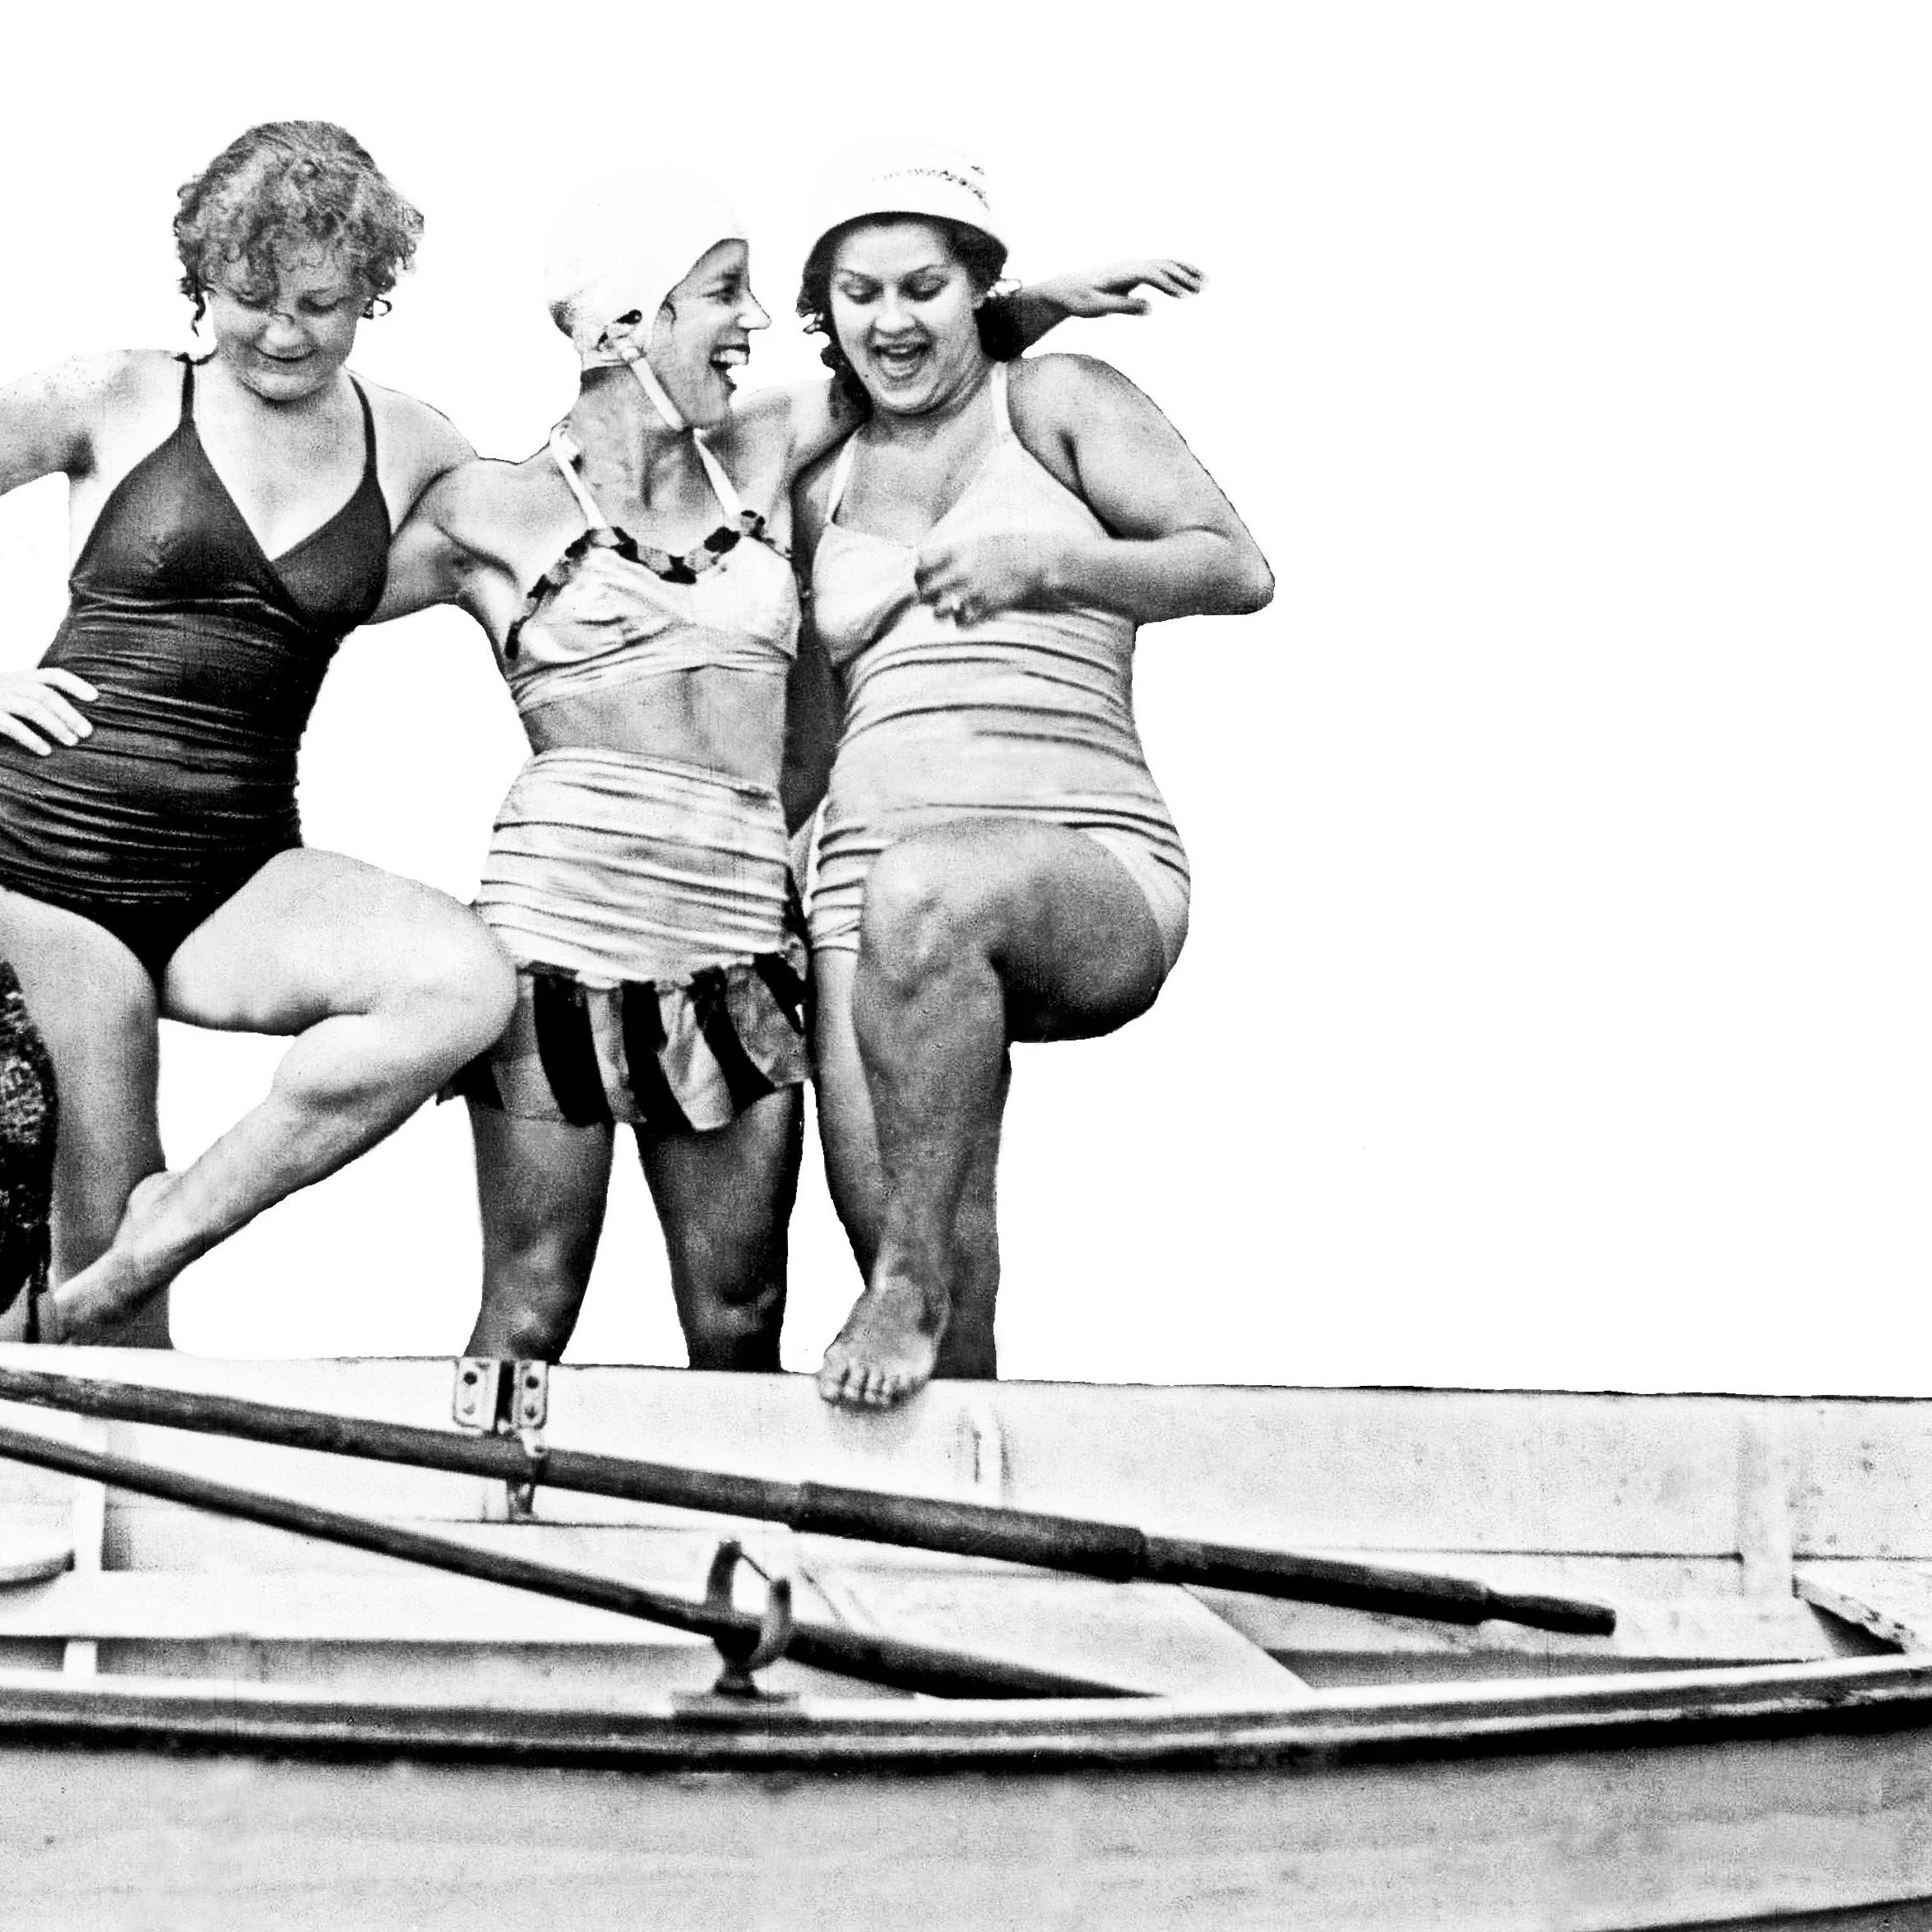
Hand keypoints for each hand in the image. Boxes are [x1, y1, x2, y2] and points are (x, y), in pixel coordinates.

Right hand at [0, 668, 96, 754]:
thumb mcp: (14, 693)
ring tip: (72, 742)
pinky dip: (31, 738)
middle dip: (69, 713)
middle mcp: (9, 685)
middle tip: (87, 732)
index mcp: (20, 679)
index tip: (95, 697)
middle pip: (45, 694)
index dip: (74, 684)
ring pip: (32, 708)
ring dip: (56, 726)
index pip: (52, 675)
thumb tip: (75, 716)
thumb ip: (37, 697)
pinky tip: (46, 751)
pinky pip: (12, 726)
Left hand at [914, 531, 1075, 625]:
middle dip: (925, 594)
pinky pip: (961, 622)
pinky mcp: (987, 606)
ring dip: (940, 611)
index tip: (923, 574)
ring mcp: (974, 590)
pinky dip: (960, 620)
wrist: (1040, 559)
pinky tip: (967, 615)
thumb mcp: (982, 539)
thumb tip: (938, 555)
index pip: (920, 562)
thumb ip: (958, 549)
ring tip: (947, 609)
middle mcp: (961, 570)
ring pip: (938, 610)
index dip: (918, 570)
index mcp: (959, 550)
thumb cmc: (1013, 546)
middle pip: (924, 589)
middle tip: (932, 596)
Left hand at [1037, 259, 1204, 318]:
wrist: (1065, 288)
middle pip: (1162, 265)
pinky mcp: (1133, 273)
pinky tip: (1188, 283)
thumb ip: (1123, 306)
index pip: (1151, 274)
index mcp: (1121, 273)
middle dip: (1184, 276)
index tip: (1186, 296)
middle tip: (1203, 289)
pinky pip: (1158, 269)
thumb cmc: (1079, 300)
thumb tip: (1151, 307)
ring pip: (1164, 264)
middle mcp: (1129, 266)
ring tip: (1205, 284)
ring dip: (1185, 272)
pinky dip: (1176, 274)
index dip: (1170, 284)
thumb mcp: (1097, 307)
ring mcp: (1132, 267)